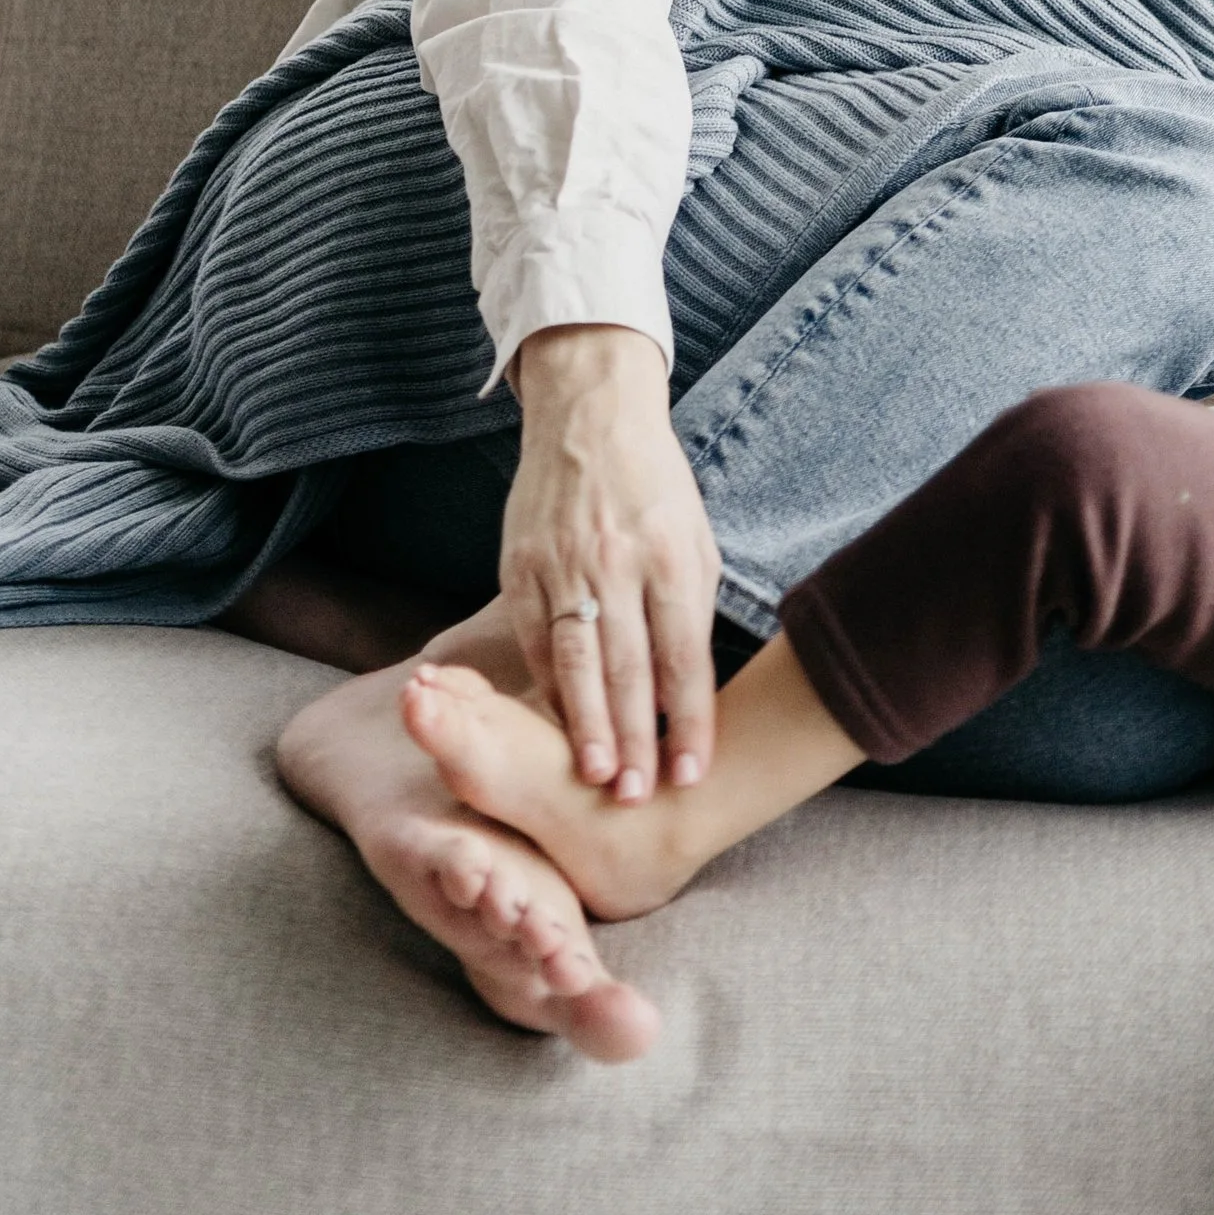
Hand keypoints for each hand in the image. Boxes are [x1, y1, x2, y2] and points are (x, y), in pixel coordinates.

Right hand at [501, 325, 722, 800]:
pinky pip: (533, 641)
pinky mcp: (519, 567)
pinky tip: (559, 727)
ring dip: (585, 726)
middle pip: (628, 668)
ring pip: (574, 661)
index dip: (690, 721)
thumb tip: (683, 700)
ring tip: (595, 778)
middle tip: (636, 797)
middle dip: (634, 740)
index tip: (692, 775)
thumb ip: (690, 615)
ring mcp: (562, 565)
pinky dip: (547, 688)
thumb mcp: (693, 541)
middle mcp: (615, 562)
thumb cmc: (656, 490)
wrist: (590, 417)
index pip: (683, 655)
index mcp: (669, 555)